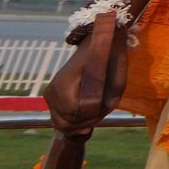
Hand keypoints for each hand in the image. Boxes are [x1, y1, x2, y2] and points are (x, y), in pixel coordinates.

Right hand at [43, 12, 125, 131]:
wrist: (97, 43)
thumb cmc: (111, 60)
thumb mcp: (118, 79)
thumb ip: (108, 103)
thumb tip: (90, 124)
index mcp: (65, 84)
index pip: (75, 113)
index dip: (94, 115)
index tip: (108, 103)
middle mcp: (53, 91)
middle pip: (67, 123)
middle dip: (89, 121)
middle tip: (105, 107)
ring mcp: (50, 95)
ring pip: (61, 124)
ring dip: (82, 122)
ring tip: (98, 108)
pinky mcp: (52, 98)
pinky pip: (59, 119)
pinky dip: (74, 121)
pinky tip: (88, 112)